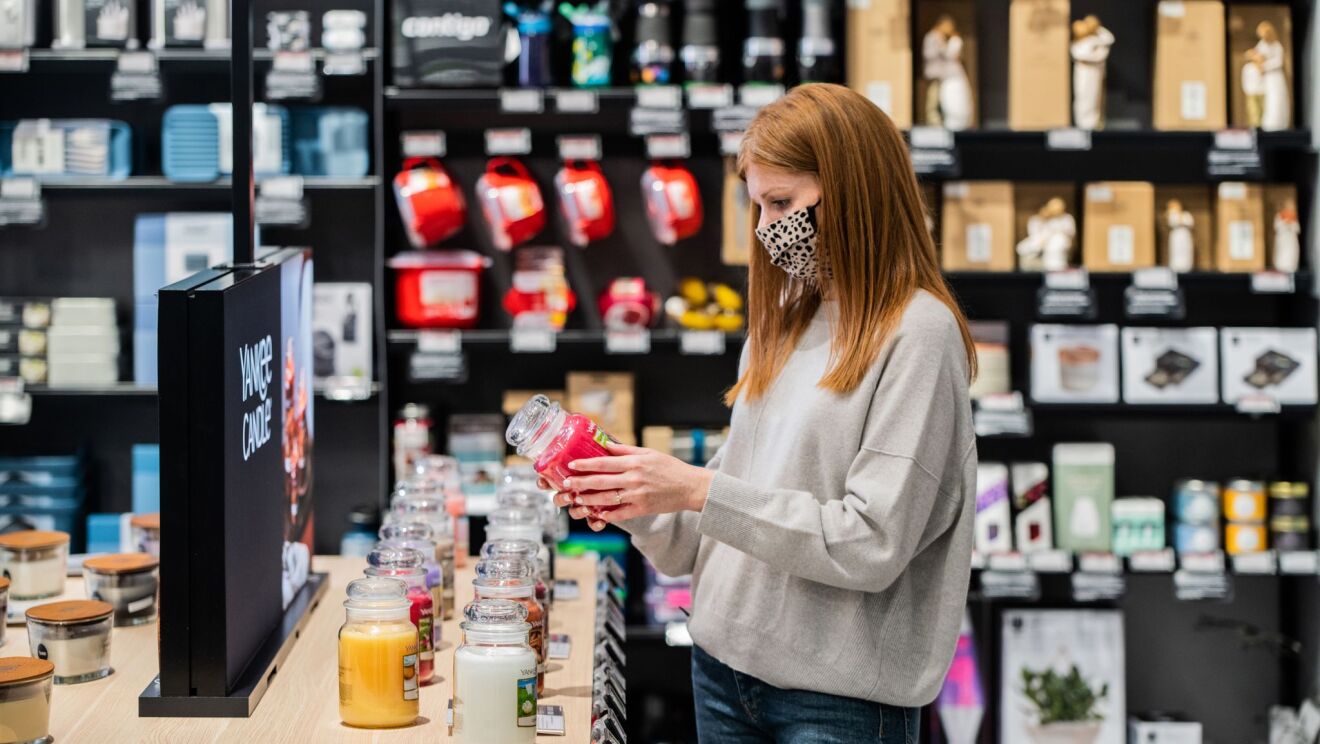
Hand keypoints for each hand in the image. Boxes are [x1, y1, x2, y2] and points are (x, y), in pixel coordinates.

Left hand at [550, 443, 714, 530]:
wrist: (690, 487)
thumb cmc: (670, 468)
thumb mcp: (649, 453)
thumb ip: (626, 450)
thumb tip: (606, 444)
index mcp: (634, 463)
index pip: (604, 462)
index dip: (585, 464)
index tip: (572, 465)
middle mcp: (634, 479)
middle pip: (601, 481)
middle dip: (580, 483)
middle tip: (566, 484)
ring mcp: (637, 495)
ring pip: (607, 499)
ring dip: (589, 500)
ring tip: (576, 499)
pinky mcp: (642, 509)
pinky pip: (620, 514)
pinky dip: (608, 515)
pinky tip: (597, 515)